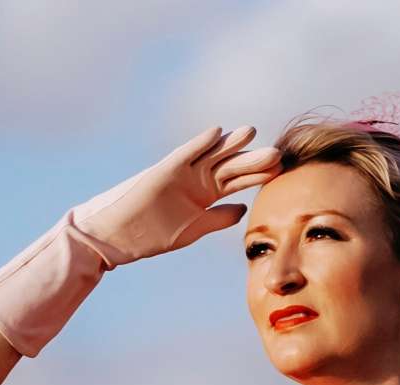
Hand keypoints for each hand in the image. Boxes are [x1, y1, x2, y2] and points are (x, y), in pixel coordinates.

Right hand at [70, 123, 282, 266]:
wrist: (117, 237)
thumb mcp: (193, 230)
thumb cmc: (152, 235)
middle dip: (252, 161)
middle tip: (278, 154)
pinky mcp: (163, 171)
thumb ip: (217, 219)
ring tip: (252, 133)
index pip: (236, 182)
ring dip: (230, 144)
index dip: (258, 177)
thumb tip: (242, 210)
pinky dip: (200, 143)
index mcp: (204, 195)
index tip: (282, 172)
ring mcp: (180, 173)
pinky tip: (218, 133)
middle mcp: (195, 180)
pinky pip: (184, 154)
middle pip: (229, 166)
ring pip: (211, 155)